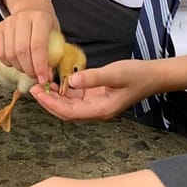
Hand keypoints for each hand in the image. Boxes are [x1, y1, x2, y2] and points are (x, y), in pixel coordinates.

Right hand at [0, 9, 59, 84]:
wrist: (31, 7)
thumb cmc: (45, 24)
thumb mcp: (55, 35)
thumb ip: (54, 55)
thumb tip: (47, 76)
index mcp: (40, 18)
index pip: (38, 45)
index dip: (40, 65)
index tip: (43, 79)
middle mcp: (23, 18)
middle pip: (22, 51)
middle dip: (29, 69)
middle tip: (35, 75)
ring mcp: (8, 23)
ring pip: (10, 54)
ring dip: (19, 67)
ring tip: (27, 68)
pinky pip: (0, 52)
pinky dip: (8, 63)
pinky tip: (17, 62)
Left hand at [29, 59, 158, 121]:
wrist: (153, 76)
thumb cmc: (137, 75)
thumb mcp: (115, 73)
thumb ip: (93, 77)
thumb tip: (71, 80)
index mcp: (101, 110)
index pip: (69, 112)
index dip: (51, 104)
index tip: (38, 93)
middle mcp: (96, 111)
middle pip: (66, 112)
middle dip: (48, 102)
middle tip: (33, 88)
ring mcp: (96, 104)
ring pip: (69, 105)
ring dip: (55, 97)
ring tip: (41, 85)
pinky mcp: (97, 96)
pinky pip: (76, 97)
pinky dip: (65, 91)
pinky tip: (57, 81)